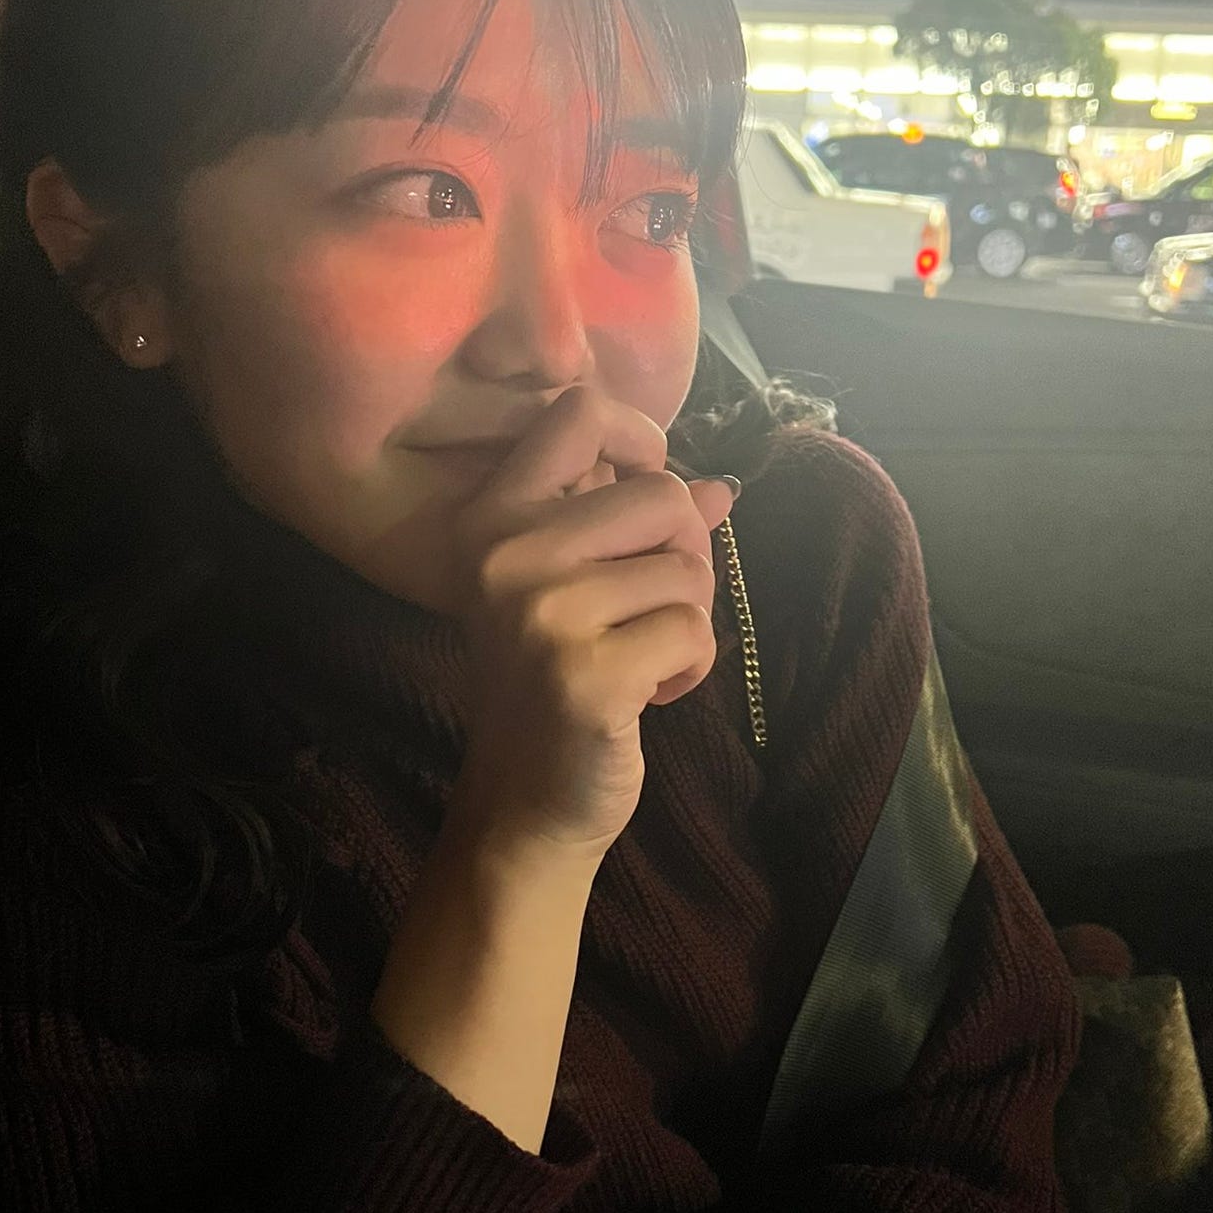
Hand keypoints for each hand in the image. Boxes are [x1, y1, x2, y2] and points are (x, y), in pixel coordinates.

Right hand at [448, 386, 736, 860]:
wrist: (526, 798)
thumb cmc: (554, 679)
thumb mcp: (578, 586)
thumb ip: (636, 526)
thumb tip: (721, 485)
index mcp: (491, 516)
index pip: (579, 413)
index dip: (640, 441)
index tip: (648, 499)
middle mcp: (504, 553)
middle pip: (663, 494)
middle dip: (685, 554)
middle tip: (650, 607)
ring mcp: (541, 613)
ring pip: (687, 568)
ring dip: (687, 618)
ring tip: (640, 656)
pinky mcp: (587, 673)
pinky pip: (693, 630)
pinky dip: (692, 666)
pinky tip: (650, 694)